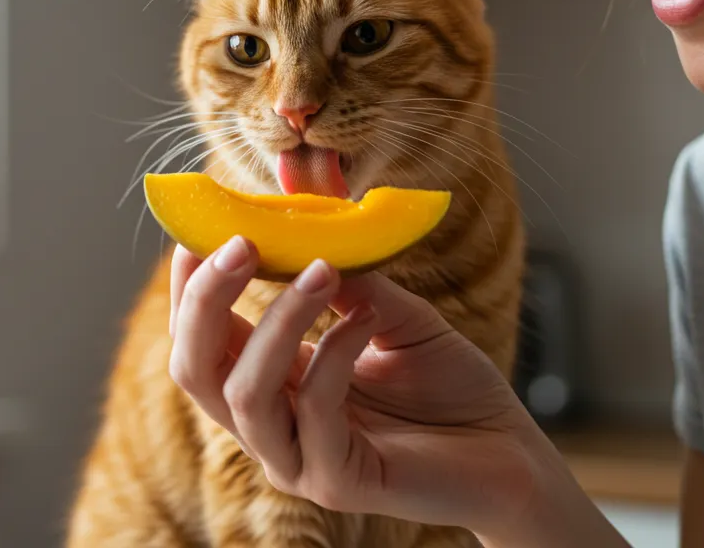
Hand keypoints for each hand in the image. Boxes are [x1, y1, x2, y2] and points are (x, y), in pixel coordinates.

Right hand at [167, 236, 623, 546]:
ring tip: (321, 267)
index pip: (202, 342)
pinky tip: (366, 318)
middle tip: (240, 242)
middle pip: (194, 370)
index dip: (191, 290)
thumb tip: (310, 220)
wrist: (512, 453)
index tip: (200, 233)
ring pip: (245, 393)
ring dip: (276, 319)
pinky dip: (335, 352)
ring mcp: (298, 462)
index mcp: (275, 386)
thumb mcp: (393, 314)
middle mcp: (272, 428)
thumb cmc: (451, 387)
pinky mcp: (337, 484)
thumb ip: (349, 279)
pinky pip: (316, 412)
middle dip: (206, 301)